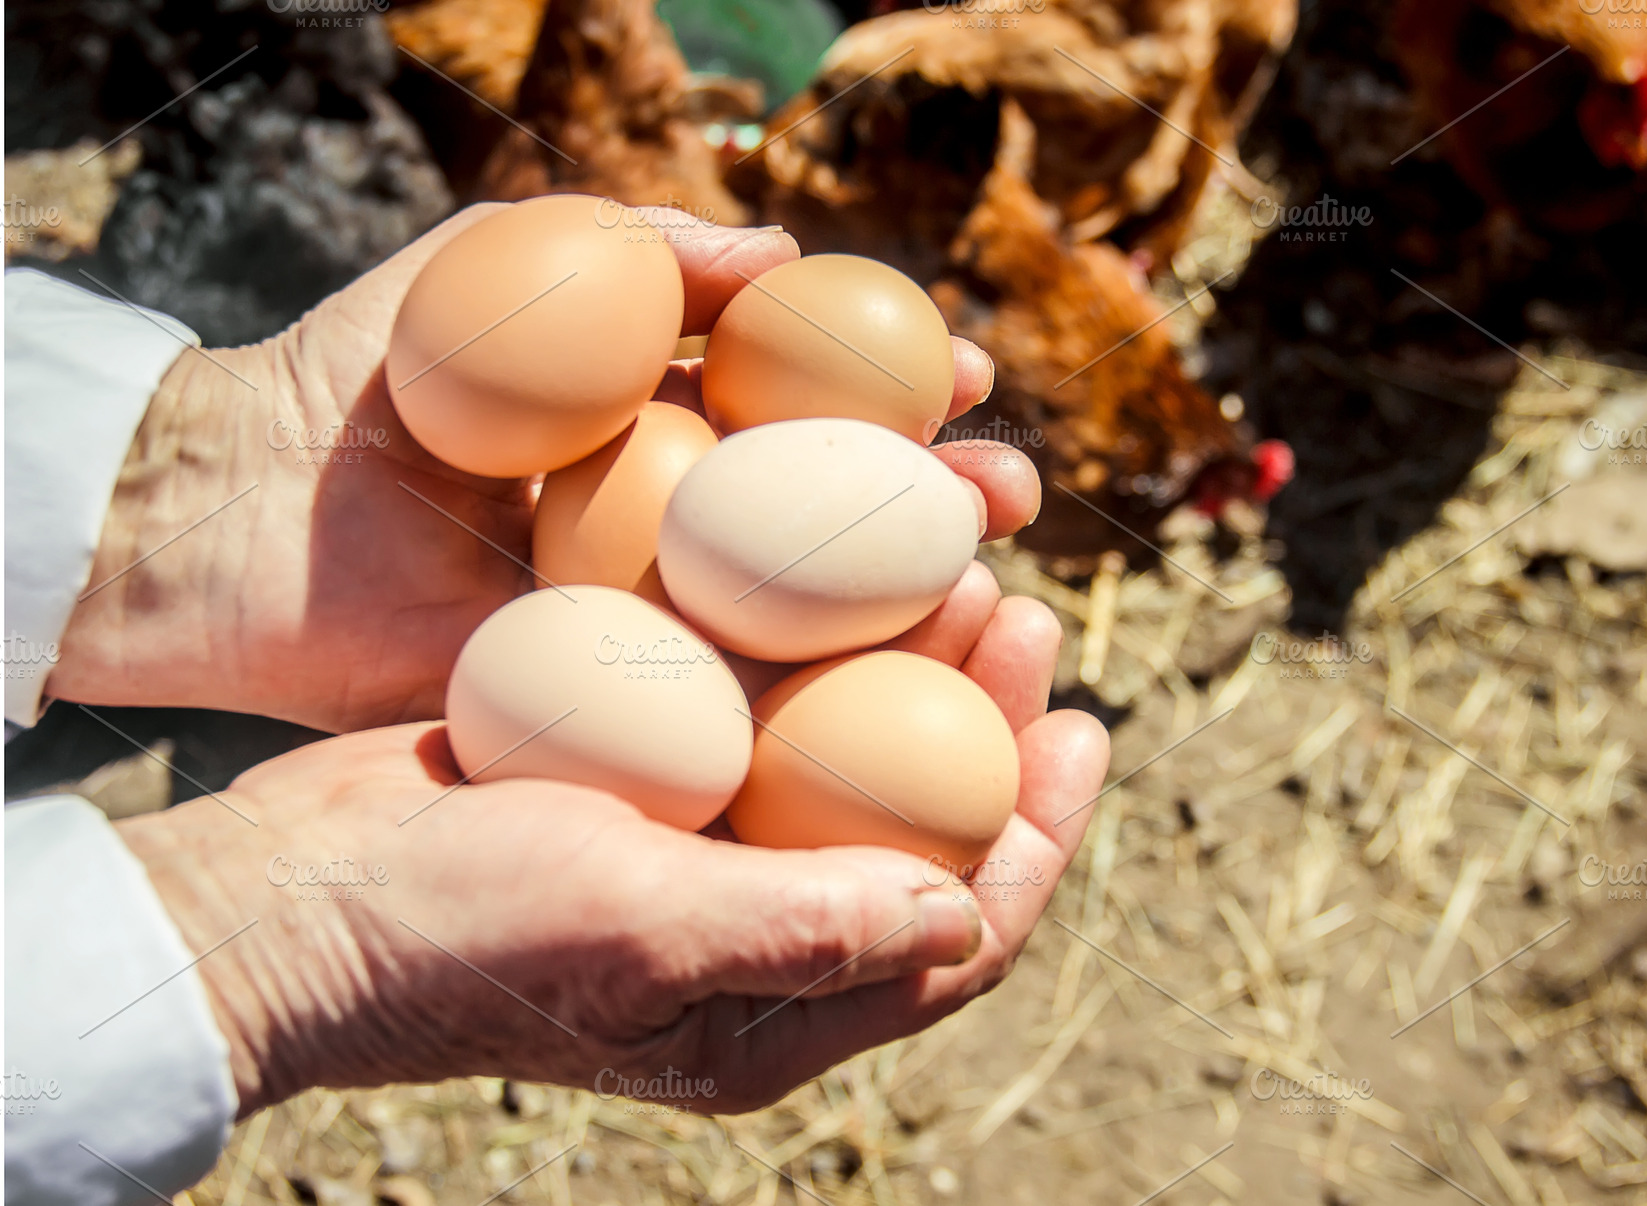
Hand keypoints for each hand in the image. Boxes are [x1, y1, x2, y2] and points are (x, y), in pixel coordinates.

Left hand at [48, 205, 1040, 732]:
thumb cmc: (364, 373)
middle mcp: (676, 519)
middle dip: (938, 501)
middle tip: (1009, 491)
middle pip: (837, 514)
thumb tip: (783, 255)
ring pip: (806, 611)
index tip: (969, 379)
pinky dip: (812, 689)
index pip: (813, 405)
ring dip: (909, 597)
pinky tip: (893, 679)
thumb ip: (637, 245)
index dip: (898, 391)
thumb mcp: (499, 262)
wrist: (241, 508)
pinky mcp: (613, 697)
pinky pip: (723, 693)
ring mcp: (651, 611)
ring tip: (988, 572)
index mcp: (662, 420)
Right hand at [118, 588, 1107, 1116]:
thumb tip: (965, 915)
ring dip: (910, 666)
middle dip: (987, 730)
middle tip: (1020, 616)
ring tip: (959, 568)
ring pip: (851, 758)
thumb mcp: (635, 931)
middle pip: (920, 830)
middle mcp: (756, 933)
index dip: (1039, 839)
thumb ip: (803, 930)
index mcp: (774, 1010)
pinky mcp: (649, 784)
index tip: (1082, 729)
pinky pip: (765, 711)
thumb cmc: (458, 929)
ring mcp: (702, 852)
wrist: (300, 887)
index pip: (960, 939)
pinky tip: (832, 564)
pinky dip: (811, 643)